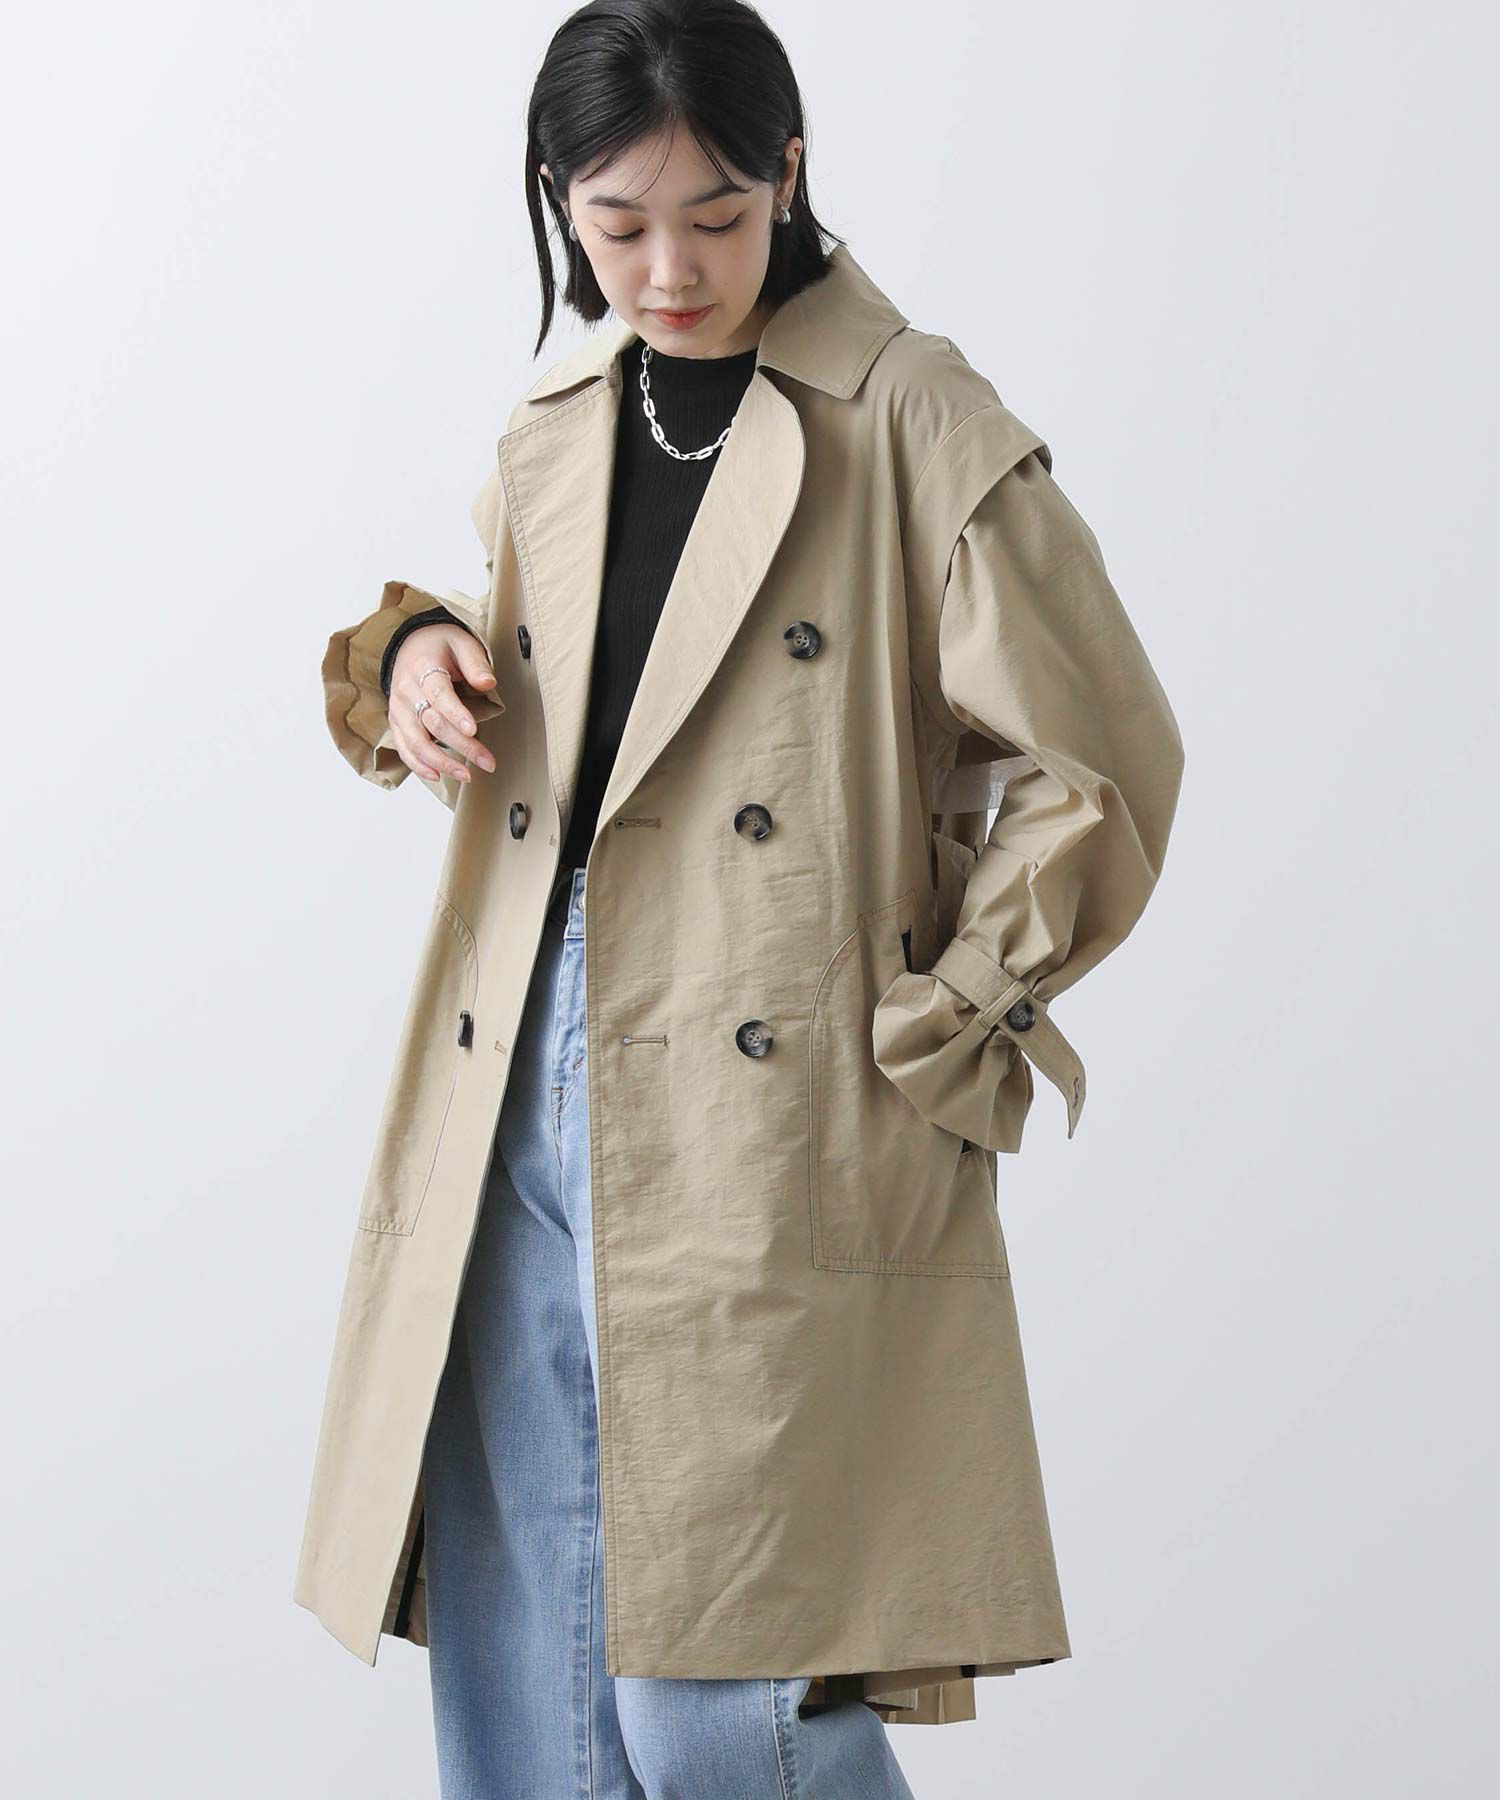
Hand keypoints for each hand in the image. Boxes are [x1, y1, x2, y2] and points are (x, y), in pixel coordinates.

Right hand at [389, 623, 498, 782]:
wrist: (411, 645)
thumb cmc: (441, 645)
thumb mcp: (462, 642)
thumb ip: (476, 663)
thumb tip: (488, 683)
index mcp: (422, 667)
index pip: (438, 693)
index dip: (455, 713)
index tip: (472, 729)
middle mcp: (406, 690)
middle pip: (432, 722)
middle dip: (461, 745)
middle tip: (486, 761)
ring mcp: (398, 708)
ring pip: (416, 741)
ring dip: (441, 762)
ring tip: (466, 775)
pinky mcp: (397, 722)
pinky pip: (404, 747)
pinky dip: (418, 764)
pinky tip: (437, 775)